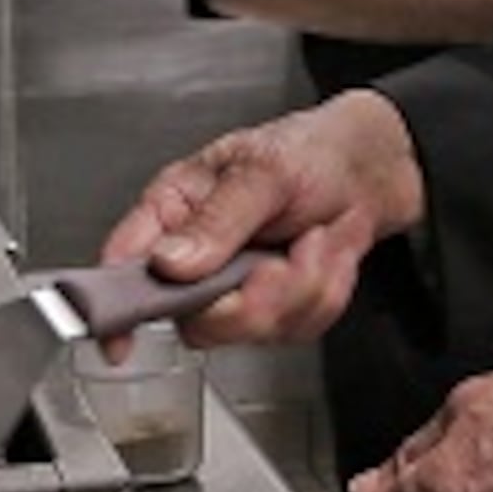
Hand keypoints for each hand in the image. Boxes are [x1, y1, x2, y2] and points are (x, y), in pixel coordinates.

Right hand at [100, 89, 425, 346]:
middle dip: (254, 300)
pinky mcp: (277, 308)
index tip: (121, 341)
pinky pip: (294, 330)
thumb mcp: (264, 171)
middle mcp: (198, 254)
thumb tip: (169, 263)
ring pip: (251, 329)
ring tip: (315, 242)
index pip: (124, 265)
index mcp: (176, 208)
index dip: (116, 309)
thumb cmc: (312, 150)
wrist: (376, 169)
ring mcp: (237, 286)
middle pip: (195, 318)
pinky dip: (325, 293)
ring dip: (301, 289)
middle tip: (282, 263)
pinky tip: (327, 256)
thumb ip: (216, 220)